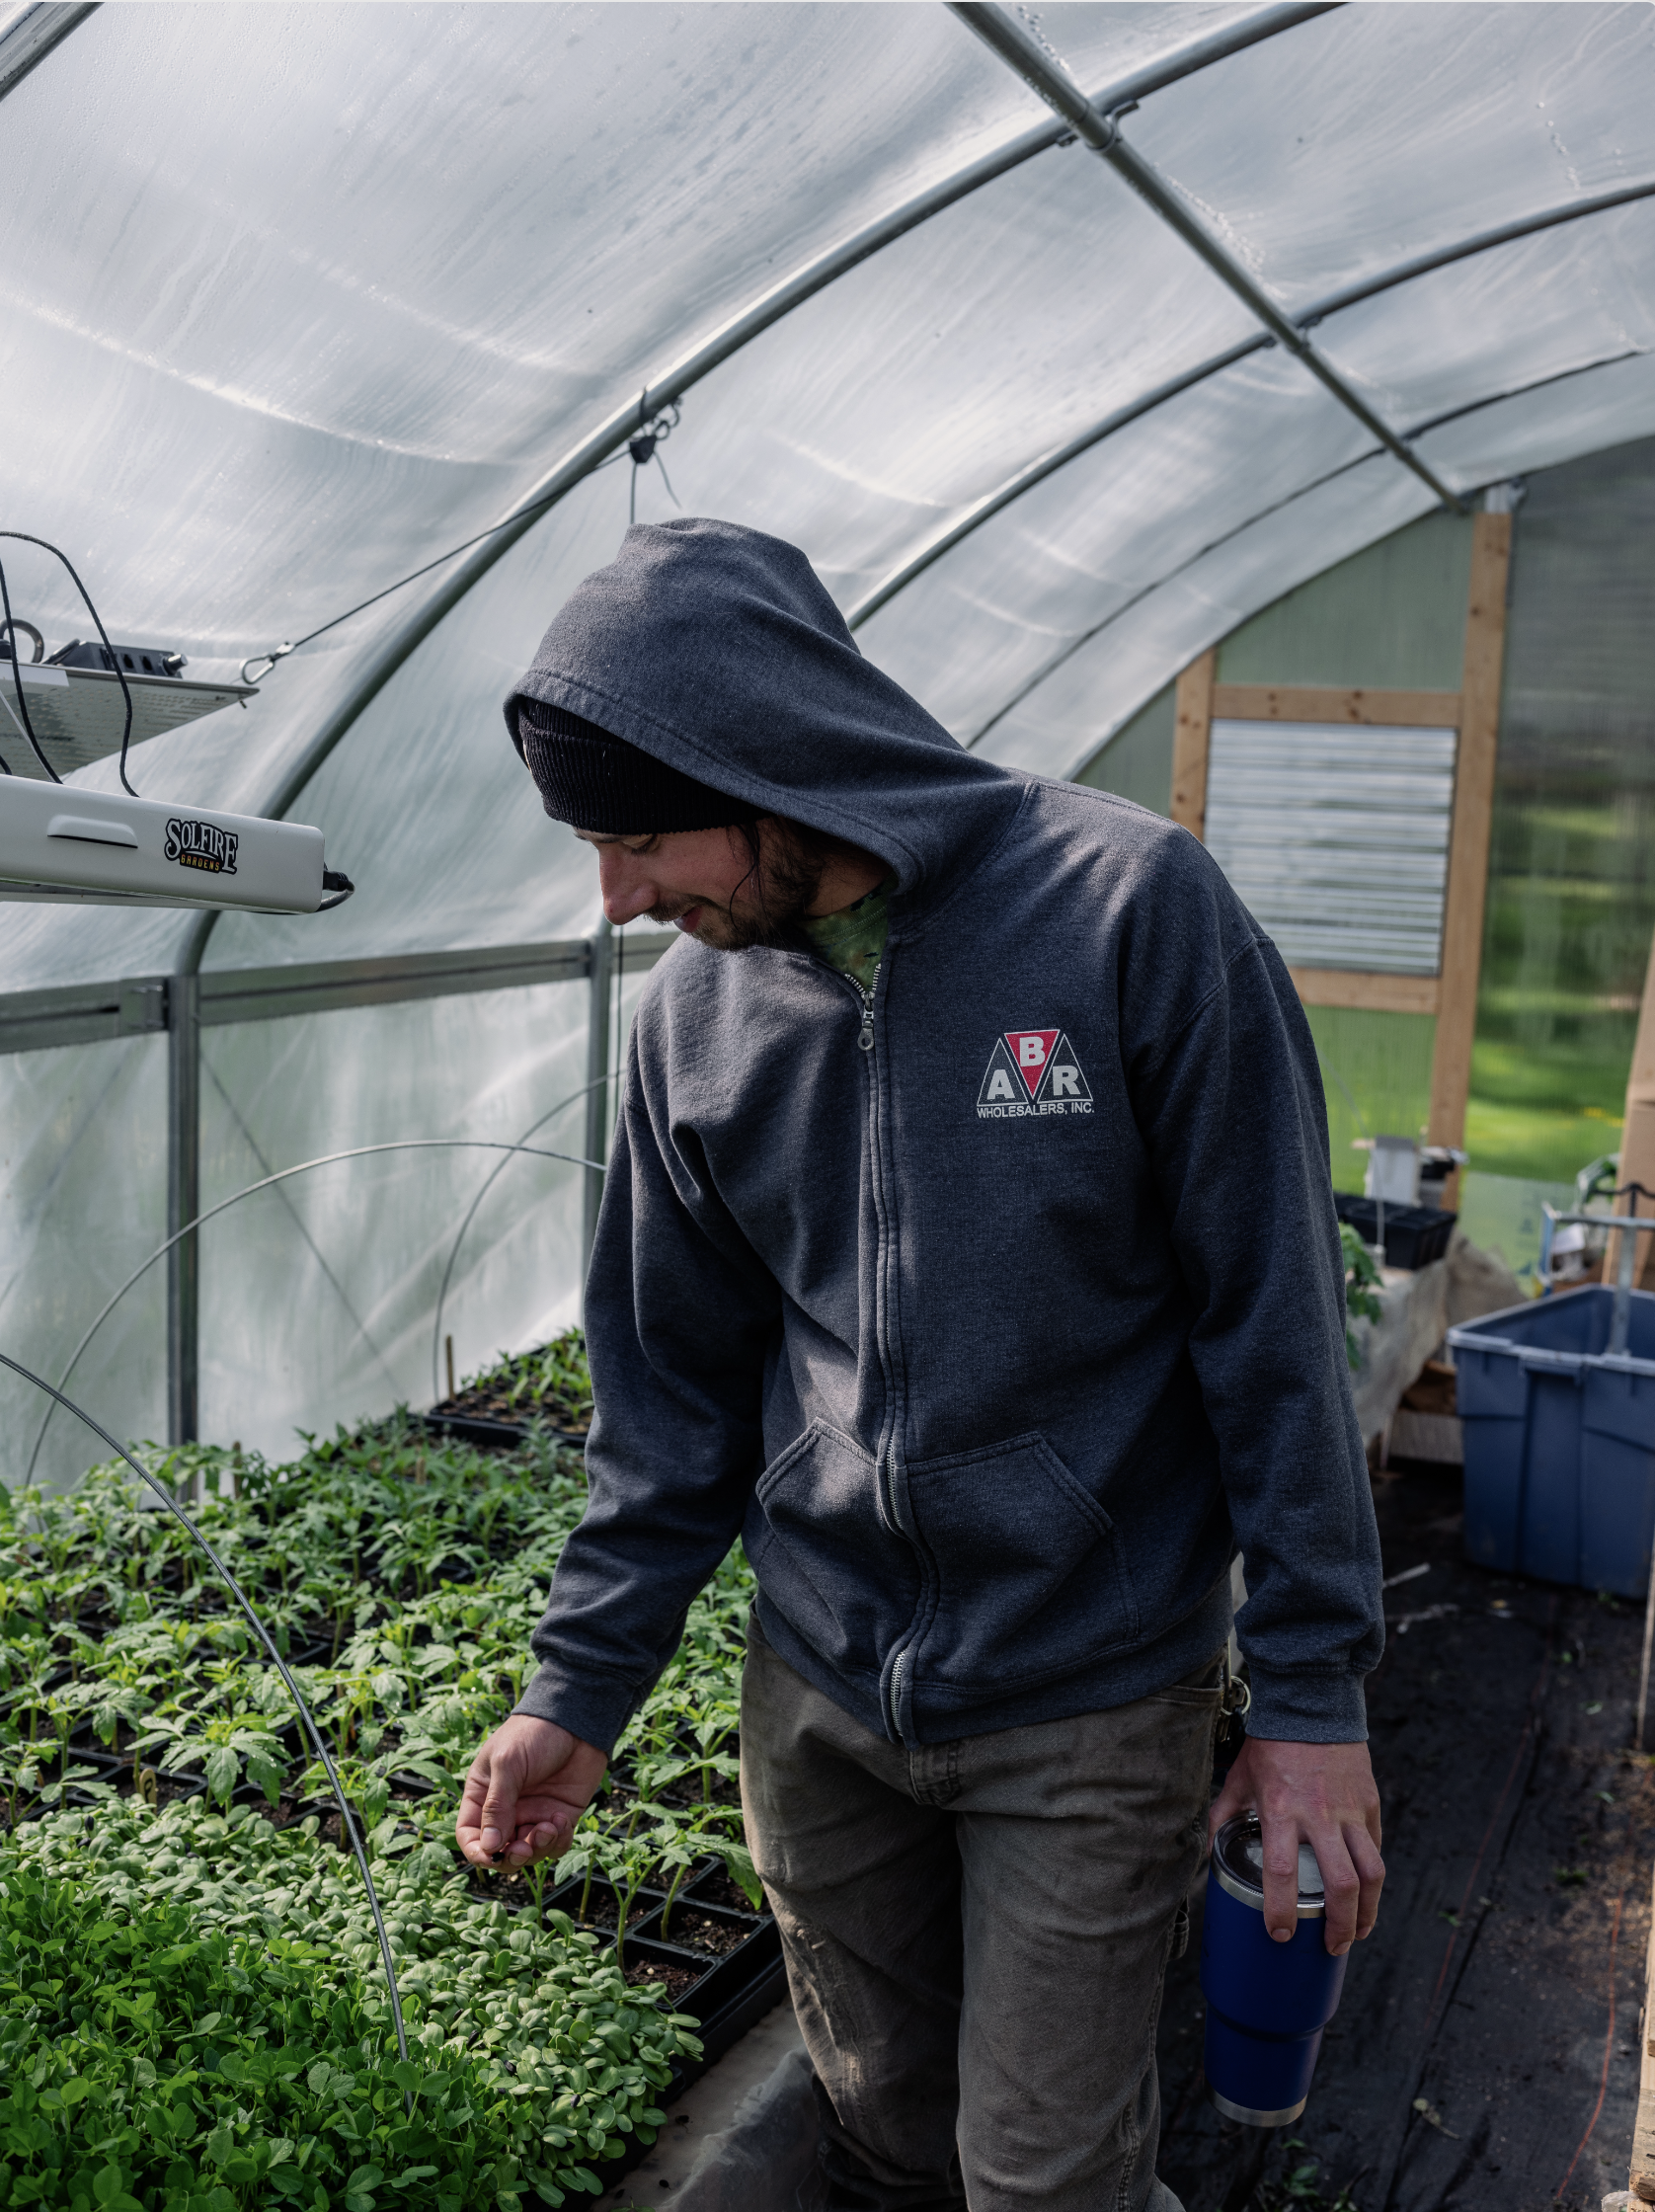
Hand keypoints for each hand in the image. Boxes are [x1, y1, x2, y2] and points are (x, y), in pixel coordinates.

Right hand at [456, 1714, 607, 1870]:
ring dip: (537, 1848)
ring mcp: (534, 1814)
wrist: (576, 1719)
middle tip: (524, 1848)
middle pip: (500, 1852)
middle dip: (512, 1858)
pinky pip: (555, 1845)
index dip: (478, 1852)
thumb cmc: (533, 1733)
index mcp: (483, 1795)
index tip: (493, 1856)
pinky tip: (562, 1819)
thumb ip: (497, 1804)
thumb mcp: (507, 1763)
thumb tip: (489, 1846)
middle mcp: (507, 1810)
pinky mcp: (560, 1816)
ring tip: (549, 1826)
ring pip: (530, 1853)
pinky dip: (558, 1841)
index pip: (471, 1835)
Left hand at [1209, 1735, 1383, 1956]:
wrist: (1311, 1705)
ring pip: (1370, 1874)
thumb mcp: (1241, 1778)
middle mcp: (1319, 1816)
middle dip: (1339, 1926)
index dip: (1281, 1910)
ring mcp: (1349, 1812)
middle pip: (1339, 1886)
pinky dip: (1372, 1877)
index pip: (1281, 1874)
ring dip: (1368, 1911)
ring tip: (1359, 1931)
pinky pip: (1375, 1849)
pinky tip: (1364, 1892)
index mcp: (1280, 1811)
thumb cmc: (1272, 1744)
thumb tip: (1206, 1848)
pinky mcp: (1369, 1804)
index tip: (1279, 1934)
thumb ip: (1225, 1814)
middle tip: (1331, 1946)